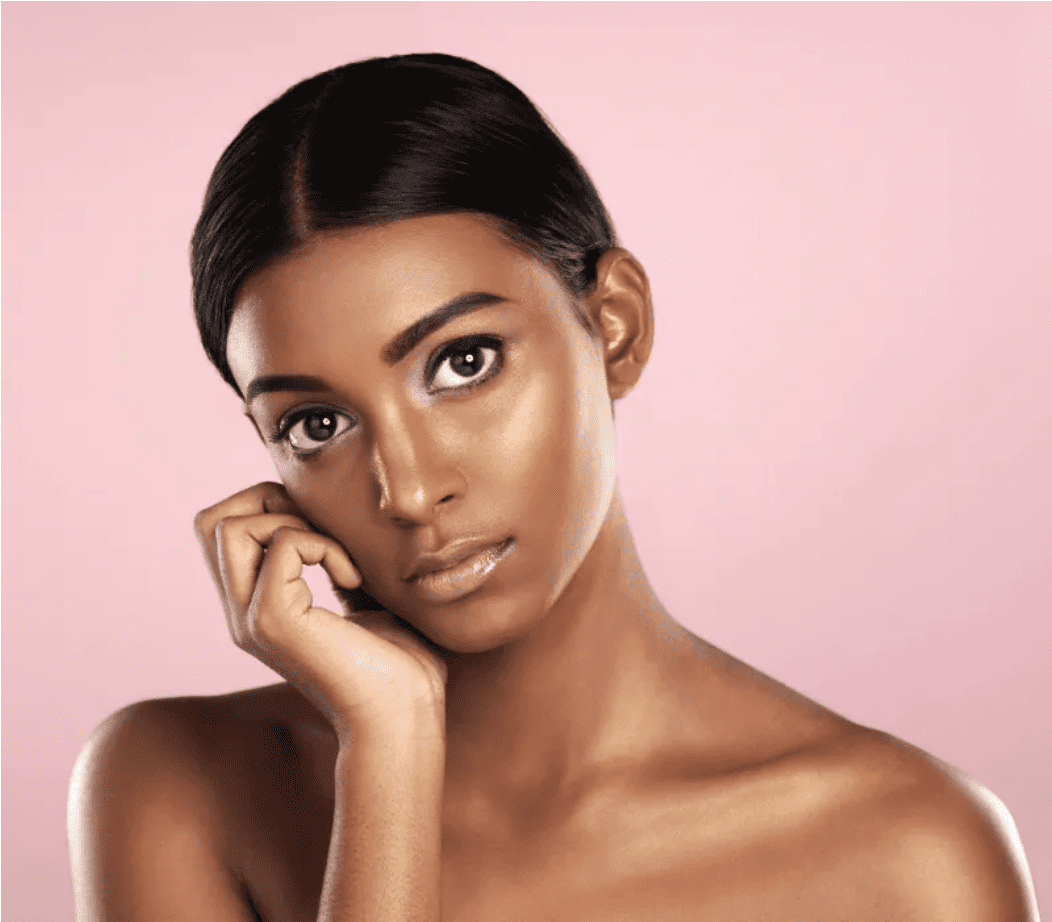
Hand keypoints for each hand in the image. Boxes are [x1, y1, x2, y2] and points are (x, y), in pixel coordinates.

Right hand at [194, 482, 446, 740]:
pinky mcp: (273, 621)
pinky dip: (325, 545)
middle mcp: (242, 613)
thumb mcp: (360, 598)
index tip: (321, 528)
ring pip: (228, 527)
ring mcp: (251, 618)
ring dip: (292, 520)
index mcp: (256, 607)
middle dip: (267, 500)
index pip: (219, 531)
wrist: (403, 715)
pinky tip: (353, 579)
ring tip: (337, 556)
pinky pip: (283, 545)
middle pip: (209, 522)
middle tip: (321, 530)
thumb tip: (331, 516)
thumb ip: (333, 562)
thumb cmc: (397, 664)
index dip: (265, 506)